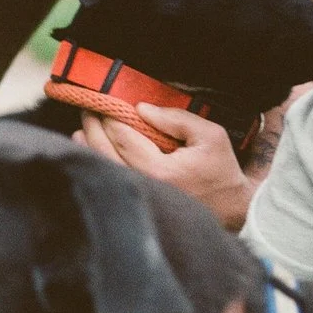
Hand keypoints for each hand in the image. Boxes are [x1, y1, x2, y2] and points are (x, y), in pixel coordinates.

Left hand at [76, 105, 251, 229]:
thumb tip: (141, 108)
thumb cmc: (221, 170)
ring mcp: (139, 196)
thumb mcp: (209, 136)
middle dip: (93, 128)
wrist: (230, 209)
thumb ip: (175, 119)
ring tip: (83, 128)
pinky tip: (89, 148)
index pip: (123, 137)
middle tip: (88, 110)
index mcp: (160, 170)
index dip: (109, 117)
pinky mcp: (139, 200)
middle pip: (105, 152)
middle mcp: (143, 185)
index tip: (104, 102)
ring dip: (89, 145)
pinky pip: (111, 178)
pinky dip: (98, 161)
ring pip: (104, 167)